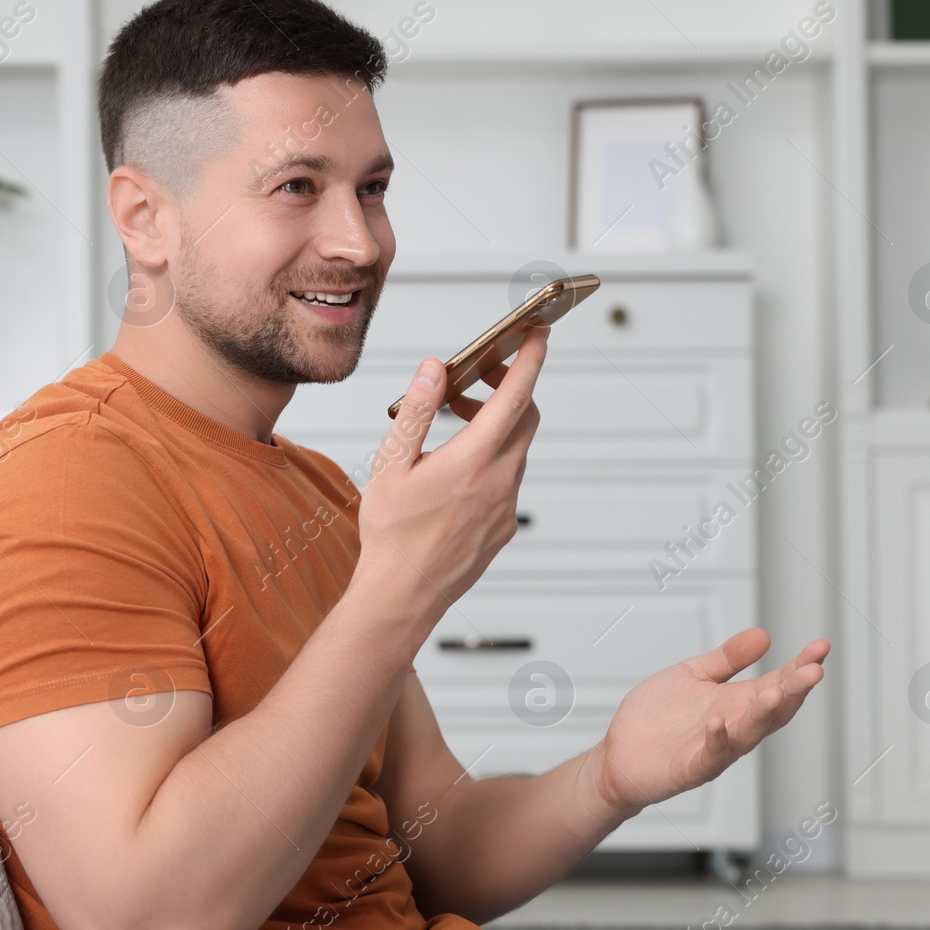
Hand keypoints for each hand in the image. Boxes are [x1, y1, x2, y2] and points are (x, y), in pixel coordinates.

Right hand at [353, 326, 547, 631]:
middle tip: (479, 377)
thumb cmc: (390, 533)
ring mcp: (506, 507)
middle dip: (510, 388)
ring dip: (495, 426)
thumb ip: (418, 411)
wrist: (401, 595)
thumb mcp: (391, 463)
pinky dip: (492, 459)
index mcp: (472, 460)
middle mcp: (499, 482)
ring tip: (455, 422)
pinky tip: (456, 469)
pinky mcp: (504, 528)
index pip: (515, 396)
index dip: (530, 360)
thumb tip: (435, 369)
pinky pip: (509, 480)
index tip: (539, 334)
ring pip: (516, 449)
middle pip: (525, 418)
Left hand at [593, 629, 827, 814]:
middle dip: (795, 690)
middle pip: (774, 710)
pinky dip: (716, 739)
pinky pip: (710, 756)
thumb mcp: (694, 675)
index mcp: (739, 702)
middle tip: (814, 669)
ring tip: (777, 691)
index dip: (801, 666)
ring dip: (763, 714)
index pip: (779, 683)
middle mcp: (735, 726)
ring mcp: (716, 749)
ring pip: (748, 734)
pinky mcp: (691, 768)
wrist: (620, 754)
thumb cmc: (659, 716)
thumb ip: (728, 658)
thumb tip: (764, 634)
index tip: (821, 646)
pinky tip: (718, 721)